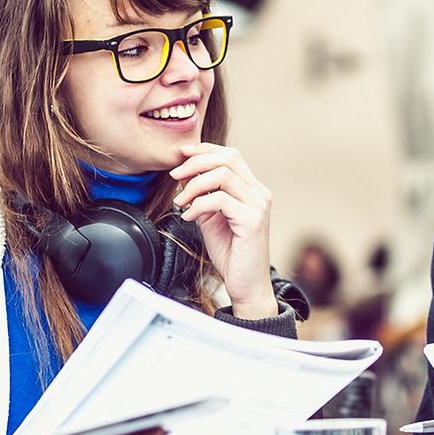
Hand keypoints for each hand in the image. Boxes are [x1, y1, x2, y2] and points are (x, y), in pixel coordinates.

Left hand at [171, 142, 276, 319]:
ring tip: (180, 201)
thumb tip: (184, 174)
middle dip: (196, 162)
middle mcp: (259, 193)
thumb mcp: (211, 217)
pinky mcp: (252, 221)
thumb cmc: (231, 253)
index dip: (205, 150)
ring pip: (223, 175)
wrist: (246, 285)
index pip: (231, 155)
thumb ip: (202, 195)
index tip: (181, 154)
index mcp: (252, 190)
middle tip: (174, 175)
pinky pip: (220, 200)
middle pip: (228, 158)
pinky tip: (188, 216)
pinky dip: (198, 204)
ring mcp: (258, 206)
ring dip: (193, 185)